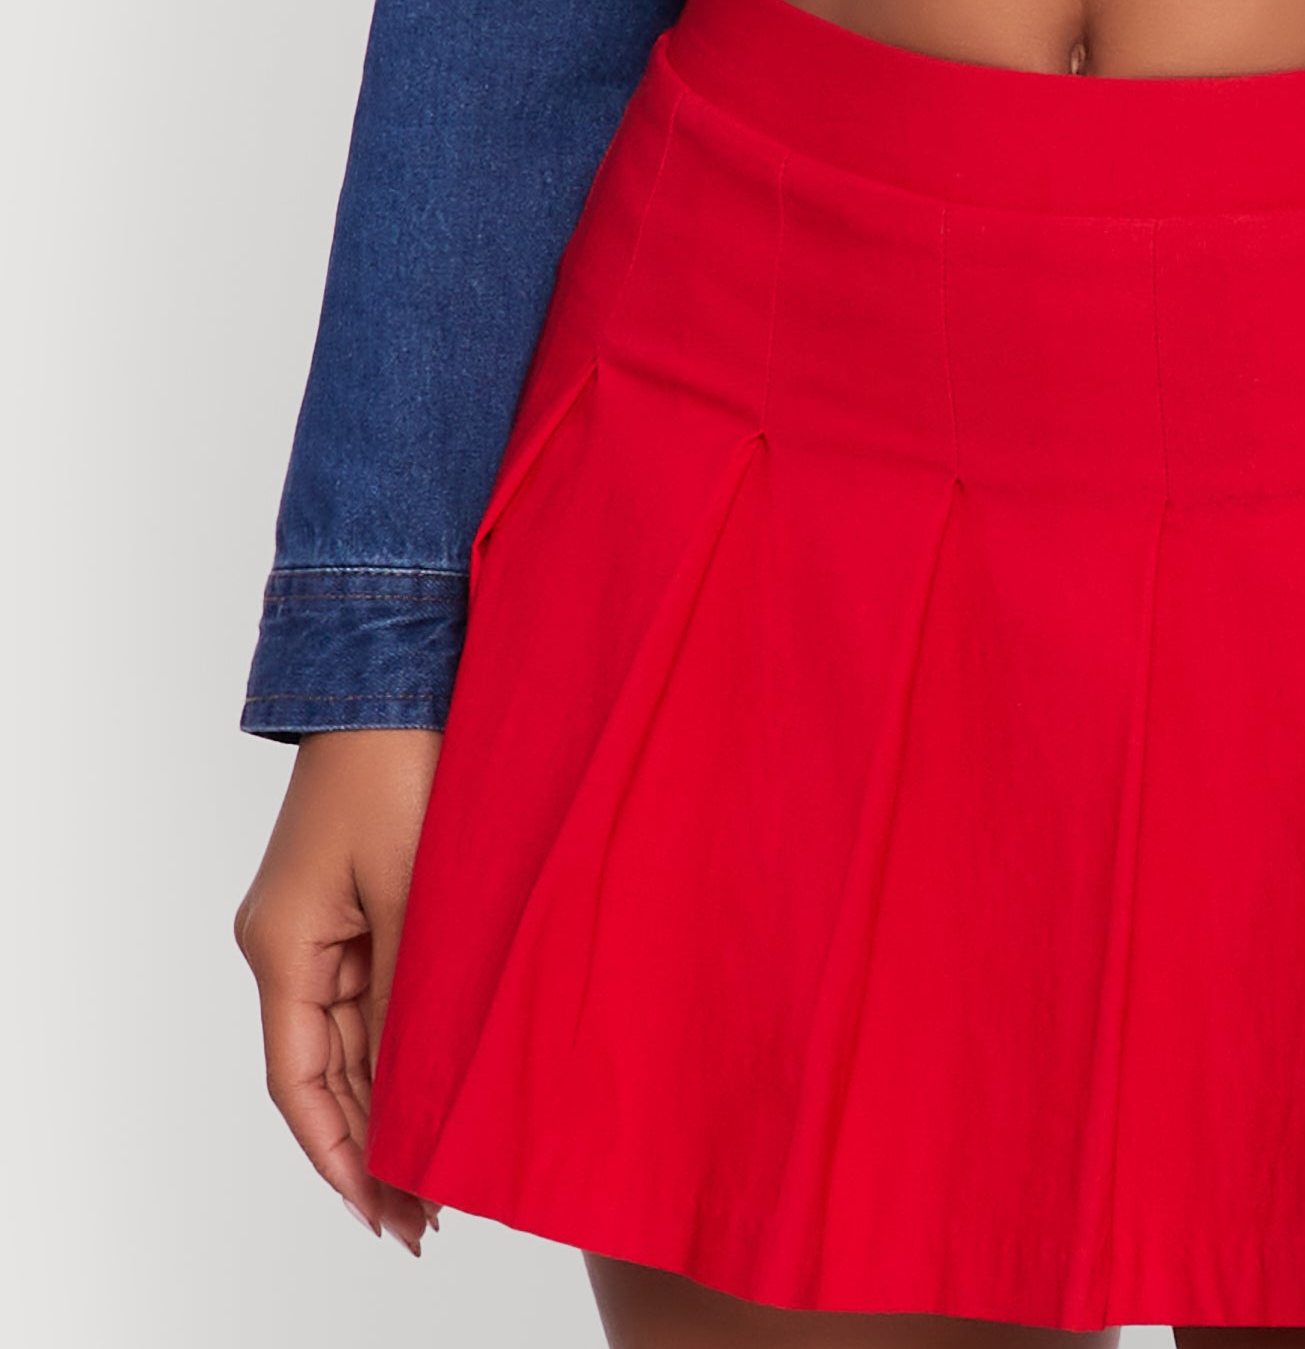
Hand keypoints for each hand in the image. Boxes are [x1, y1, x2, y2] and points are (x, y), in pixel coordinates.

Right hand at [234, 726, 443, 1254]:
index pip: (299, 1081)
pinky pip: (368, 993)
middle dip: (368, 1144)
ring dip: (386, 1099)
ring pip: (347, 1038)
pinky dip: (397, 1042)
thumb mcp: (412, 888)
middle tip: (423, 1218)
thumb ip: (409, 992)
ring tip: (435, 1174)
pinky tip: (430, 1082)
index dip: (339, 1153)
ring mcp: (318, 921)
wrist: (397, 671)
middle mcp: (289, 942)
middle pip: (321, 1070)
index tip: (380, 1213)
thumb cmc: (401, 765)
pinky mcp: (352, 897)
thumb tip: (416, 1090)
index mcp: (284, 946)